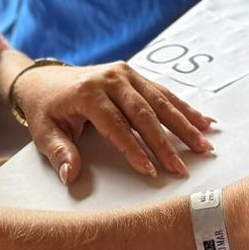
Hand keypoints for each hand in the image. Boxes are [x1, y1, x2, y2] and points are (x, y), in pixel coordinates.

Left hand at [12, 62, 213, 184]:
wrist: (44, 79)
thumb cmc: (47, 110)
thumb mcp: (45, 133)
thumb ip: (60, 153)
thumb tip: (71, 176)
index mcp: (88, 92)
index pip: (116, 125)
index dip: (134, 149)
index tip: (151, 171)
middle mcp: (110, 78)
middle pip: (144, 113)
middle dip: (166, 142)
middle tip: (183, 166)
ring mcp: (125, 73)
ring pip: (160, 101)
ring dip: (184, 124)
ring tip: (204, 144)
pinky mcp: (134, 74)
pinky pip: (162, 93)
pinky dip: (184, 108)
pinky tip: (203, 121)